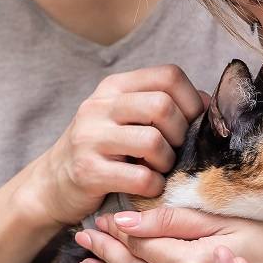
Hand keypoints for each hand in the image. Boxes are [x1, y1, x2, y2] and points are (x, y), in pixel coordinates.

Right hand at [14, 66, 206, 227]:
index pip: (169, 75)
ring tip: (159, 168)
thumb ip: (161, 105)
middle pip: (163, 106)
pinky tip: (148, 186)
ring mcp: (91, 137)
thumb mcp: (125, 117)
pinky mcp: (89, 171)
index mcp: (115, 86)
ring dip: (167, 161)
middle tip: (174, 149)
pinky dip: (154, 186)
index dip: (191, 100)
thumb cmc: (102, 150)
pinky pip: (141, 177)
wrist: (52, 184)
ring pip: (153, 141)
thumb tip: (210, 105)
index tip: (191, 123)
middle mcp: (100, 106)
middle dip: (180, 133)